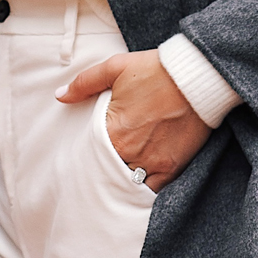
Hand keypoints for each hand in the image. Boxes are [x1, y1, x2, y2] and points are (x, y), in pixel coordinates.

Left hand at [56, 49, 210, 191]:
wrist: (197, 78)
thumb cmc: (156, 70)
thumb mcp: (116, 67)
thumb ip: (85, 83)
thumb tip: (60, 95)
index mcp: (113, 130)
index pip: (91, 154)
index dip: (88, 156)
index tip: (87, 157)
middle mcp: (130, 151)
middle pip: (108, 171)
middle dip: (103, 172)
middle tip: (99, 173)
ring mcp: (152, 162)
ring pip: (128, 183)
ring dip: (122, 181)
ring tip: (117, 179)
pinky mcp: (172, 167)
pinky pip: (153, 190)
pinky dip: (144, 190)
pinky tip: (138, 186)